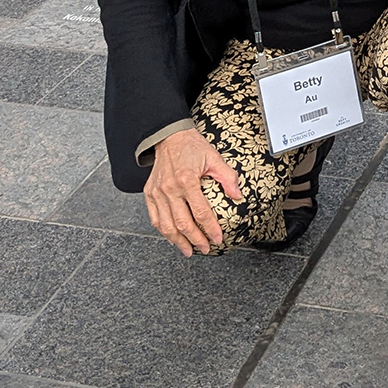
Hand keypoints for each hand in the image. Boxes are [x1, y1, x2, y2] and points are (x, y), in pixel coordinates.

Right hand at [144, 128, 241, 255]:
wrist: (169, 137)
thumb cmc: (192, 147)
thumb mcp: (214, 158)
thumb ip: (228, 177)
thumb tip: (238, 196)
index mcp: (186, 179)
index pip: (200, 212)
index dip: (210, 228)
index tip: (218, 238)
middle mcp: (170, 188)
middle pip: (182, 223)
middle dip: (195, 240)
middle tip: (205, 248)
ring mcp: (157, 192)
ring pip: (166, 225)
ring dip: (178, 241)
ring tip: (189, 250)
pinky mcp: (149, 193)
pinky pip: (155, 218)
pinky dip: (163, 231)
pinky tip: (173, 238)